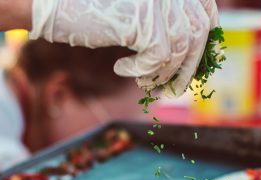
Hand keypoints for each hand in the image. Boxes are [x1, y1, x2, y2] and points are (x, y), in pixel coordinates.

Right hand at [30, 0, 217, 96]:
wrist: (53, 4)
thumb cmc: (90, 9)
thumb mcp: (135, 11)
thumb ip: (164, 21)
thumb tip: (194, 54)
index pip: (206, 10)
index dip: (207, 39)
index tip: (198, 62)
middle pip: (198, 34)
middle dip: (190, 67)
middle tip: (174, 88)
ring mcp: (159, 1)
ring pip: (181, 50)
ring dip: (164, 74)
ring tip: (144, 83)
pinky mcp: (144, 19)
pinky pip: (159, 58)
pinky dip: (143, 70)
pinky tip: (122, 69)